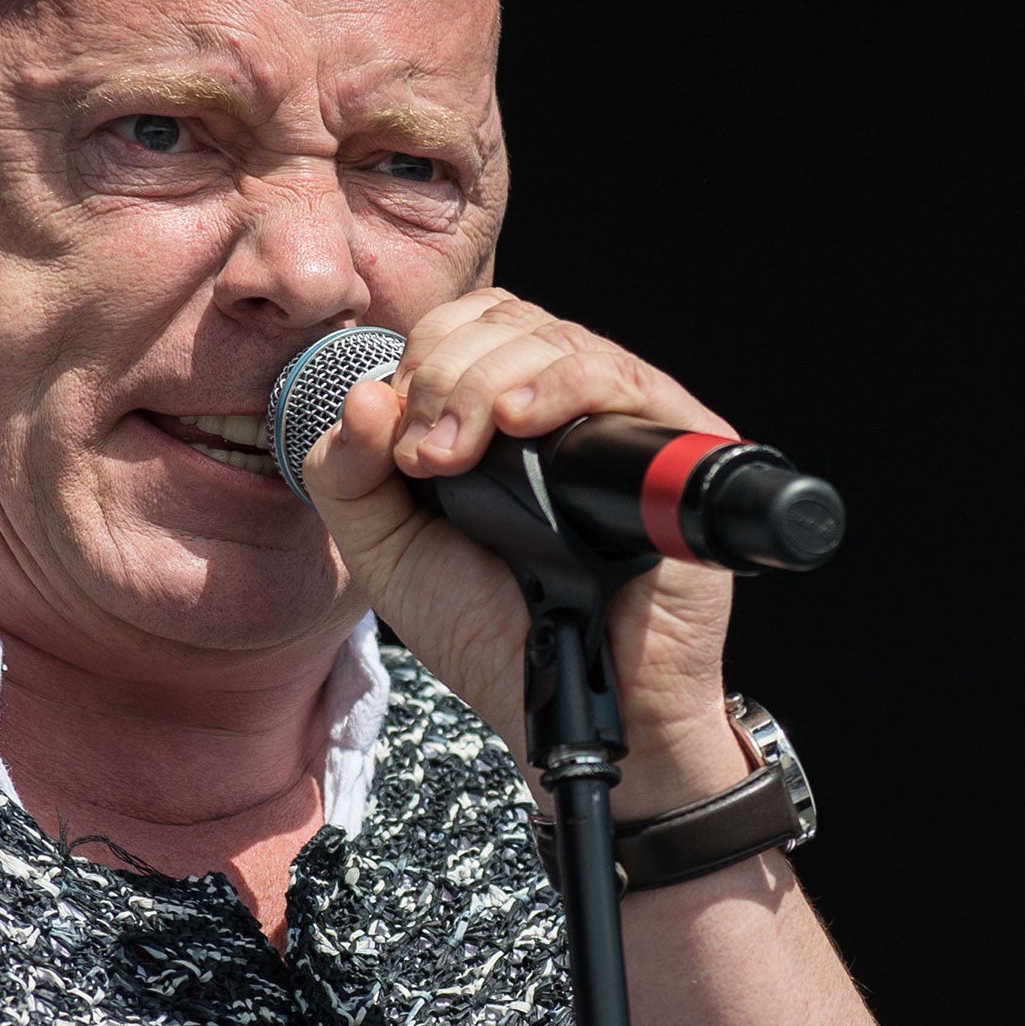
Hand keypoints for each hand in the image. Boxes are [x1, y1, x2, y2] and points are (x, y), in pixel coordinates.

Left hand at [304, 291, 747, 813]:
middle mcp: (563, 403)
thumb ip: (347, 474)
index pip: (466, 325)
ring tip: (454, 458)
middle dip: (442, 374)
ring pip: (555, 338)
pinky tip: (519, 422)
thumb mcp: (387, 550)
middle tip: (424, 456)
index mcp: (501, 412)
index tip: (396, 435)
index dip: (423, 357)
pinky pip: (620, 378)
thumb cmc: (489, 629)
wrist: (565, 704)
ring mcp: (621, 421)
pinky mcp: (677, 447)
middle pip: (504, 321)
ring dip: (483, 384)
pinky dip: (559, 386)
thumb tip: (362, 394)